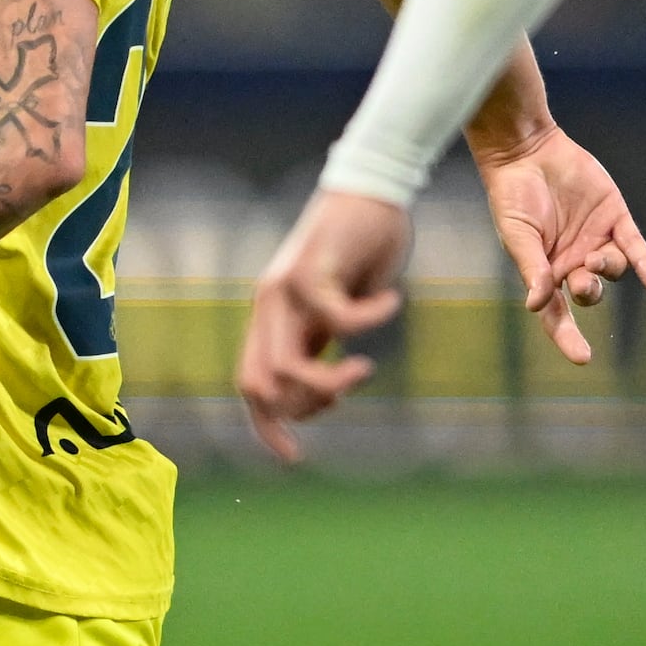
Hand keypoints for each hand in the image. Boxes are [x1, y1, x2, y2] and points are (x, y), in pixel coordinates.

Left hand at [236, 188, 410, 459]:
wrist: (369, 188)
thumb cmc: (360, 249)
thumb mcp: (337, 309)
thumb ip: (323, 343)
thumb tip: (326, 392)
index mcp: (272, 320)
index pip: (252, 385)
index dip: (267, 425)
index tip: (292, 457)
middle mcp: (269, 307)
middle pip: (259, 385)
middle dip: (300, 410)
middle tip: (341, 400)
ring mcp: (285, 289)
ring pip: (288, 365)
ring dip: (329, 382)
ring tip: (364, 367)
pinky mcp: (313, 267)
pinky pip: (338, 316)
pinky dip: (369, 319)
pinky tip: (393, 301)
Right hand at [475, 128, 645, 368]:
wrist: (527, 152)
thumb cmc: (513, 196)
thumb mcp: (517, 236)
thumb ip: (531, 269)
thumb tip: (536, 305)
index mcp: (545, 271)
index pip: (556, 314)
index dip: (568, 337)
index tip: (583, 358)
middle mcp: (572, 261)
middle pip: (588, 292)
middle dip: (588, 291)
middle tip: (582, 278)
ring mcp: (596, 240)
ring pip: (613, 269)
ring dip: (608, 269)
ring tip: (595, 256)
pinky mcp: (615, 218)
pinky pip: (636, 248)